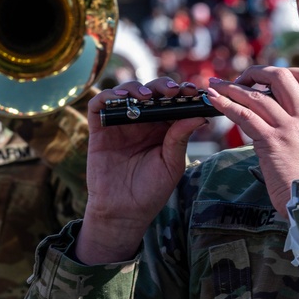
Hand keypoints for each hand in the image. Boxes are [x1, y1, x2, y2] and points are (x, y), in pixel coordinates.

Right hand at [76, 78, 207, 263]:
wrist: (124, 212)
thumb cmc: (151, 190)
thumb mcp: (172, 164)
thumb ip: (180, 138)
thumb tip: (199, 115)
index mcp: (164, 128)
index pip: (173, 102)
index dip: (183, 93)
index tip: (193, 91)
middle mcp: (143, 121)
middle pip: (152, 92)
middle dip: (162, 87)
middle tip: (172, 91)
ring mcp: (121, 123)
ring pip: (127, 93)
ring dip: (137, 88)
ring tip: (147, 97)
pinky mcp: (99, 129)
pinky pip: (99, 105)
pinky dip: (108, 96)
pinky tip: (121, 98)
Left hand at [205, 66, 298, 216]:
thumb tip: (278, 120)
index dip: (287, 71)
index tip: (268, 78)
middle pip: (281, 76)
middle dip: (256, 72)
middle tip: (240, 79)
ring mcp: (288, 128)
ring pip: (258, 95)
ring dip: (232, 88)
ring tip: (215, 87)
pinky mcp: (272, 141)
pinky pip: (245, 116)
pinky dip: (226, 105)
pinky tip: (214, 101)